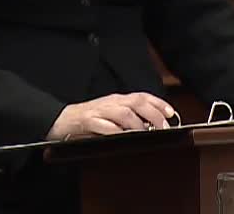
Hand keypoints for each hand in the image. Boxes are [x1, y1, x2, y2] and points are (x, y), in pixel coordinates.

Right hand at [47, 92, 177, 140]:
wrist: (62, 120)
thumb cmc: (89, 120)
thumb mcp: (112, 115)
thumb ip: (129, 118)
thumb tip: (151, 126)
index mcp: (118, 99)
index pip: (142, 96)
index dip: (158, 103)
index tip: (171, 113)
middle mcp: (111, 102)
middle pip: (136, 102)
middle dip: (153, 114)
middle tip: (163, 127)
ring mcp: (100, 111)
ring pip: (123, 112)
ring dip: (137, 124)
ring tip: (145, 133)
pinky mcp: (88, 121)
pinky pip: (104, 125)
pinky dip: (116, 131)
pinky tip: (123, 137)